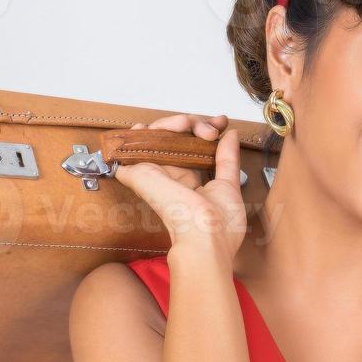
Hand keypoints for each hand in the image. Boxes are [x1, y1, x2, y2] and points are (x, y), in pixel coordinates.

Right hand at [112, 113, 245, 263]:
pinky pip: (130, 149)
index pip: (191, 150)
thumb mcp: (229, 185)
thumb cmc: (219, 224)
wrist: (204, 237)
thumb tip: (231, 135)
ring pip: (154, 139)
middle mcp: (171, 178)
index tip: (221, 123)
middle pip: (173, 141)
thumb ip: (227, 159)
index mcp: (190, 183)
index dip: (202, 131)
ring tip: (185, 124)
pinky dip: (133, 135)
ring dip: (169, 124)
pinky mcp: (139, 174)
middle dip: (191, 124)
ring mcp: (154, 175)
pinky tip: (144, 127)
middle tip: (211, 128)